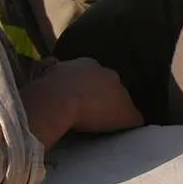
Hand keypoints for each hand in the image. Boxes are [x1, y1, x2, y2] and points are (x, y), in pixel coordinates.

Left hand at [20, 57, 143, 150]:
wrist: (57, 103)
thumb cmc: (95, 111)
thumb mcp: (126, 118)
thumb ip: (134, 116)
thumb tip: (138, 119)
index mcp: (112, 74)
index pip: (118, 88)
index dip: (115, 101)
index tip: (110, 114)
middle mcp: (91, 64)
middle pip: (96, 78)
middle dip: (95, 90)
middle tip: (91, 109)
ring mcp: (66, 66)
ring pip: (74, 75)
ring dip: (74, 85)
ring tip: (70, 104)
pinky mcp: (44, 72)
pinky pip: (49, 74)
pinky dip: (51, 81)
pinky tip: (50, 94)